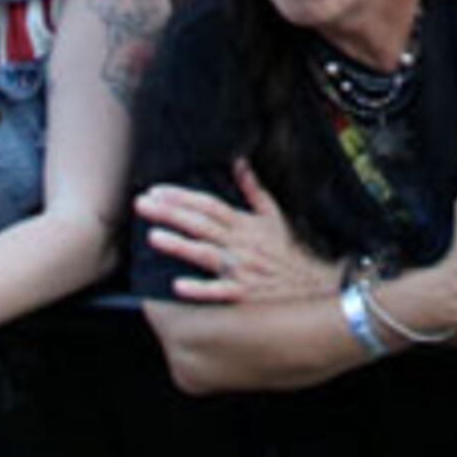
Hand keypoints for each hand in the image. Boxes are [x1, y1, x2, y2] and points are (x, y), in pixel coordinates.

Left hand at [130, 160, 340, 306]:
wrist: (313, 285)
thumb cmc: (288, 251)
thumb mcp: (273, 215)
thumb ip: (253, 189)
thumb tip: (238, 161)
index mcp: (245, 224)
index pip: (209, 205)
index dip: (182, 197)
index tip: (156, 191)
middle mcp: (240, 244)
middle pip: (201, 225)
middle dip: (170, 213)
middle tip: (142, 205)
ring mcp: (241, 270)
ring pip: (206, 254)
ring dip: (180, 246)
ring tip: (154, 237)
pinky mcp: (243, 295)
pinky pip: (219, 292)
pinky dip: (199, 289)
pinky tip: (177, 286)